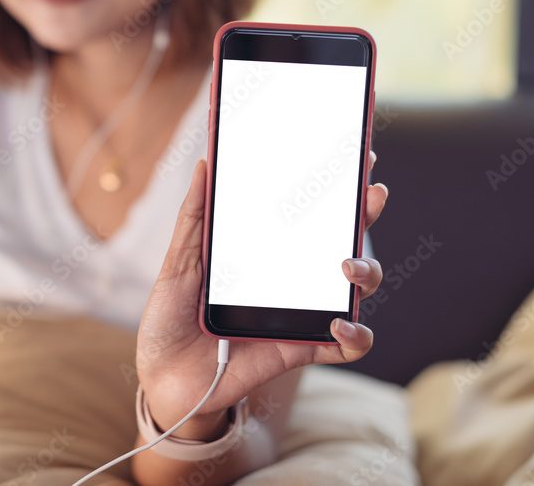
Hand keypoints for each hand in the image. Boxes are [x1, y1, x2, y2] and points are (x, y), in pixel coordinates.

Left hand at [136, 152, 387, 436]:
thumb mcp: (179, 261)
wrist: (163, 376)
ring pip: (357, 289)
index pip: (310, 213)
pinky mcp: (301, 349)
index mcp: (267, 253)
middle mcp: (292, 279)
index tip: (357, 156)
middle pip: (344, 241)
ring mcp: (301, 313)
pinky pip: (346, 346)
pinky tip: (337, 324)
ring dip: (366, 272)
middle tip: (371, 194)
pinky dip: (354, 335)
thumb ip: (195, 217)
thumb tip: (204, 163)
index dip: (337, 187)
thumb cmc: (172, 317)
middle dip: (365, 214)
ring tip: (347, 266)